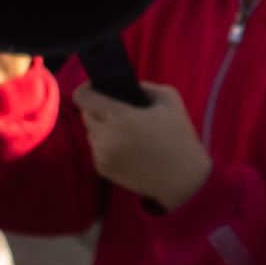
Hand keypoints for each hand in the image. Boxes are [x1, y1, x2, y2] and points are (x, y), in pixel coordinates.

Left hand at [78, 78, 212, 208]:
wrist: (183, 178)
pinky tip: (128, 150)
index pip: (83, 97)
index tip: (97, 90)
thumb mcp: (169, 98)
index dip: (87, 90)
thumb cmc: (179, 135)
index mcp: (121, 117)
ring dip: (102, 129)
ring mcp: (102, 155)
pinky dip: (107, 146)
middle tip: (120, 114)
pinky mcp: (102, 169)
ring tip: (127, 134)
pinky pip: (96, 149)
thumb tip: (121, 86)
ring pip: (91, 132)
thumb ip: (142, 86)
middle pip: (86, 114)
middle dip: (99, 111)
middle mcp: (106, 137)